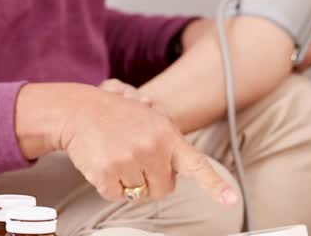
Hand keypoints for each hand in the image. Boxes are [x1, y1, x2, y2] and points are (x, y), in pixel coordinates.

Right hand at [57, 85, 238, 206]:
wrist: (79, 110)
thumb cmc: (116, 115)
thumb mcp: (150, 119)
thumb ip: (168, 143)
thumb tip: (175, 170)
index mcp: (168, 134)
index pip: (197, 165)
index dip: (215, 186)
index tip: (231, 200)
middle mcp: (153, 148)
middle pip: (163, 189)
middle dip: (151, 181)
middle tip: (135, 158)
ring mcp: (130, 160)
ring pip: (138, 194)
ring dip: (127, 181)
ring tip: (116, 154)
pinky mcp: (108, 173)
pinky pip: (115, 195)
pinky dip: (108, 185)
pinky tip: (103, 162)